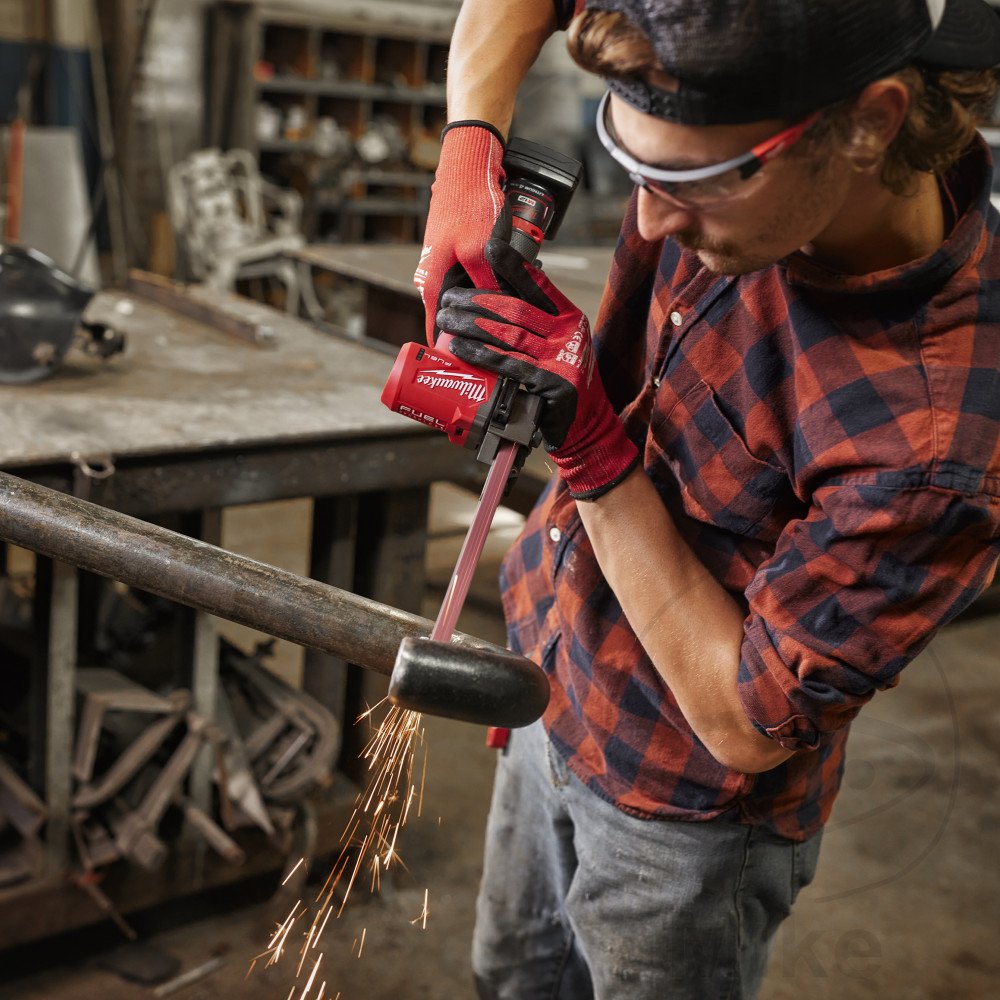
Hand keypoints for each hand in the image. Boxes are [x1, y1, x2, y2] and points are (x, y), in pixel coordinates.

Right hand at [413, 122, 508, 344]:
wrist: (467, 164)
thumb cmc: (469, 205)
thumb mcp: (482, 252)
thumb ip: (488, 287)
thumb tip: (498, 316)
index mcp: (432, 284)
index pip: (436, 331)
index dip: (452, 353)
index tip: (469, 371)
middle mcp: (436, 278)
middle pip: (456, 317)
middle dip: (477, 332)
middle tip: (503, 348)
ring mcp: (448, 265)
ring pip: (469, 298)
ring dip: (489, 308)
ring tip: (515, 322)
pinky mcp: (461, 253)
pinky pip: (476, 280)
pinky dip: (492, 287)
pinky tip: (514, 290)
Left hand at [437, 239, 639, 499]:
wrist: (586, 426)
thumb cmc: (561, 383)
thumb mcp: (554, 348)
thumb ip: (534, 326)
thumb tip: (488, 303)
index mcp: (570, 318)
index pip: (538, 285)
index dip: (512, 266)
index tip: (489, 248)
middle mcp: (569, 333)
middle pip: (515, 308)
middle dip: (477, 300)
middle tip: (449, 299)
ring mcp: (563, 358)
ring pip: (508, 333)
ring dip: (471, 324)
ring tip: (447, 319)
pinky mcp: (554, 383)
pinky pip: (509, 364)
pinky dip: (480, 354)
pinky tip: (459, 347)